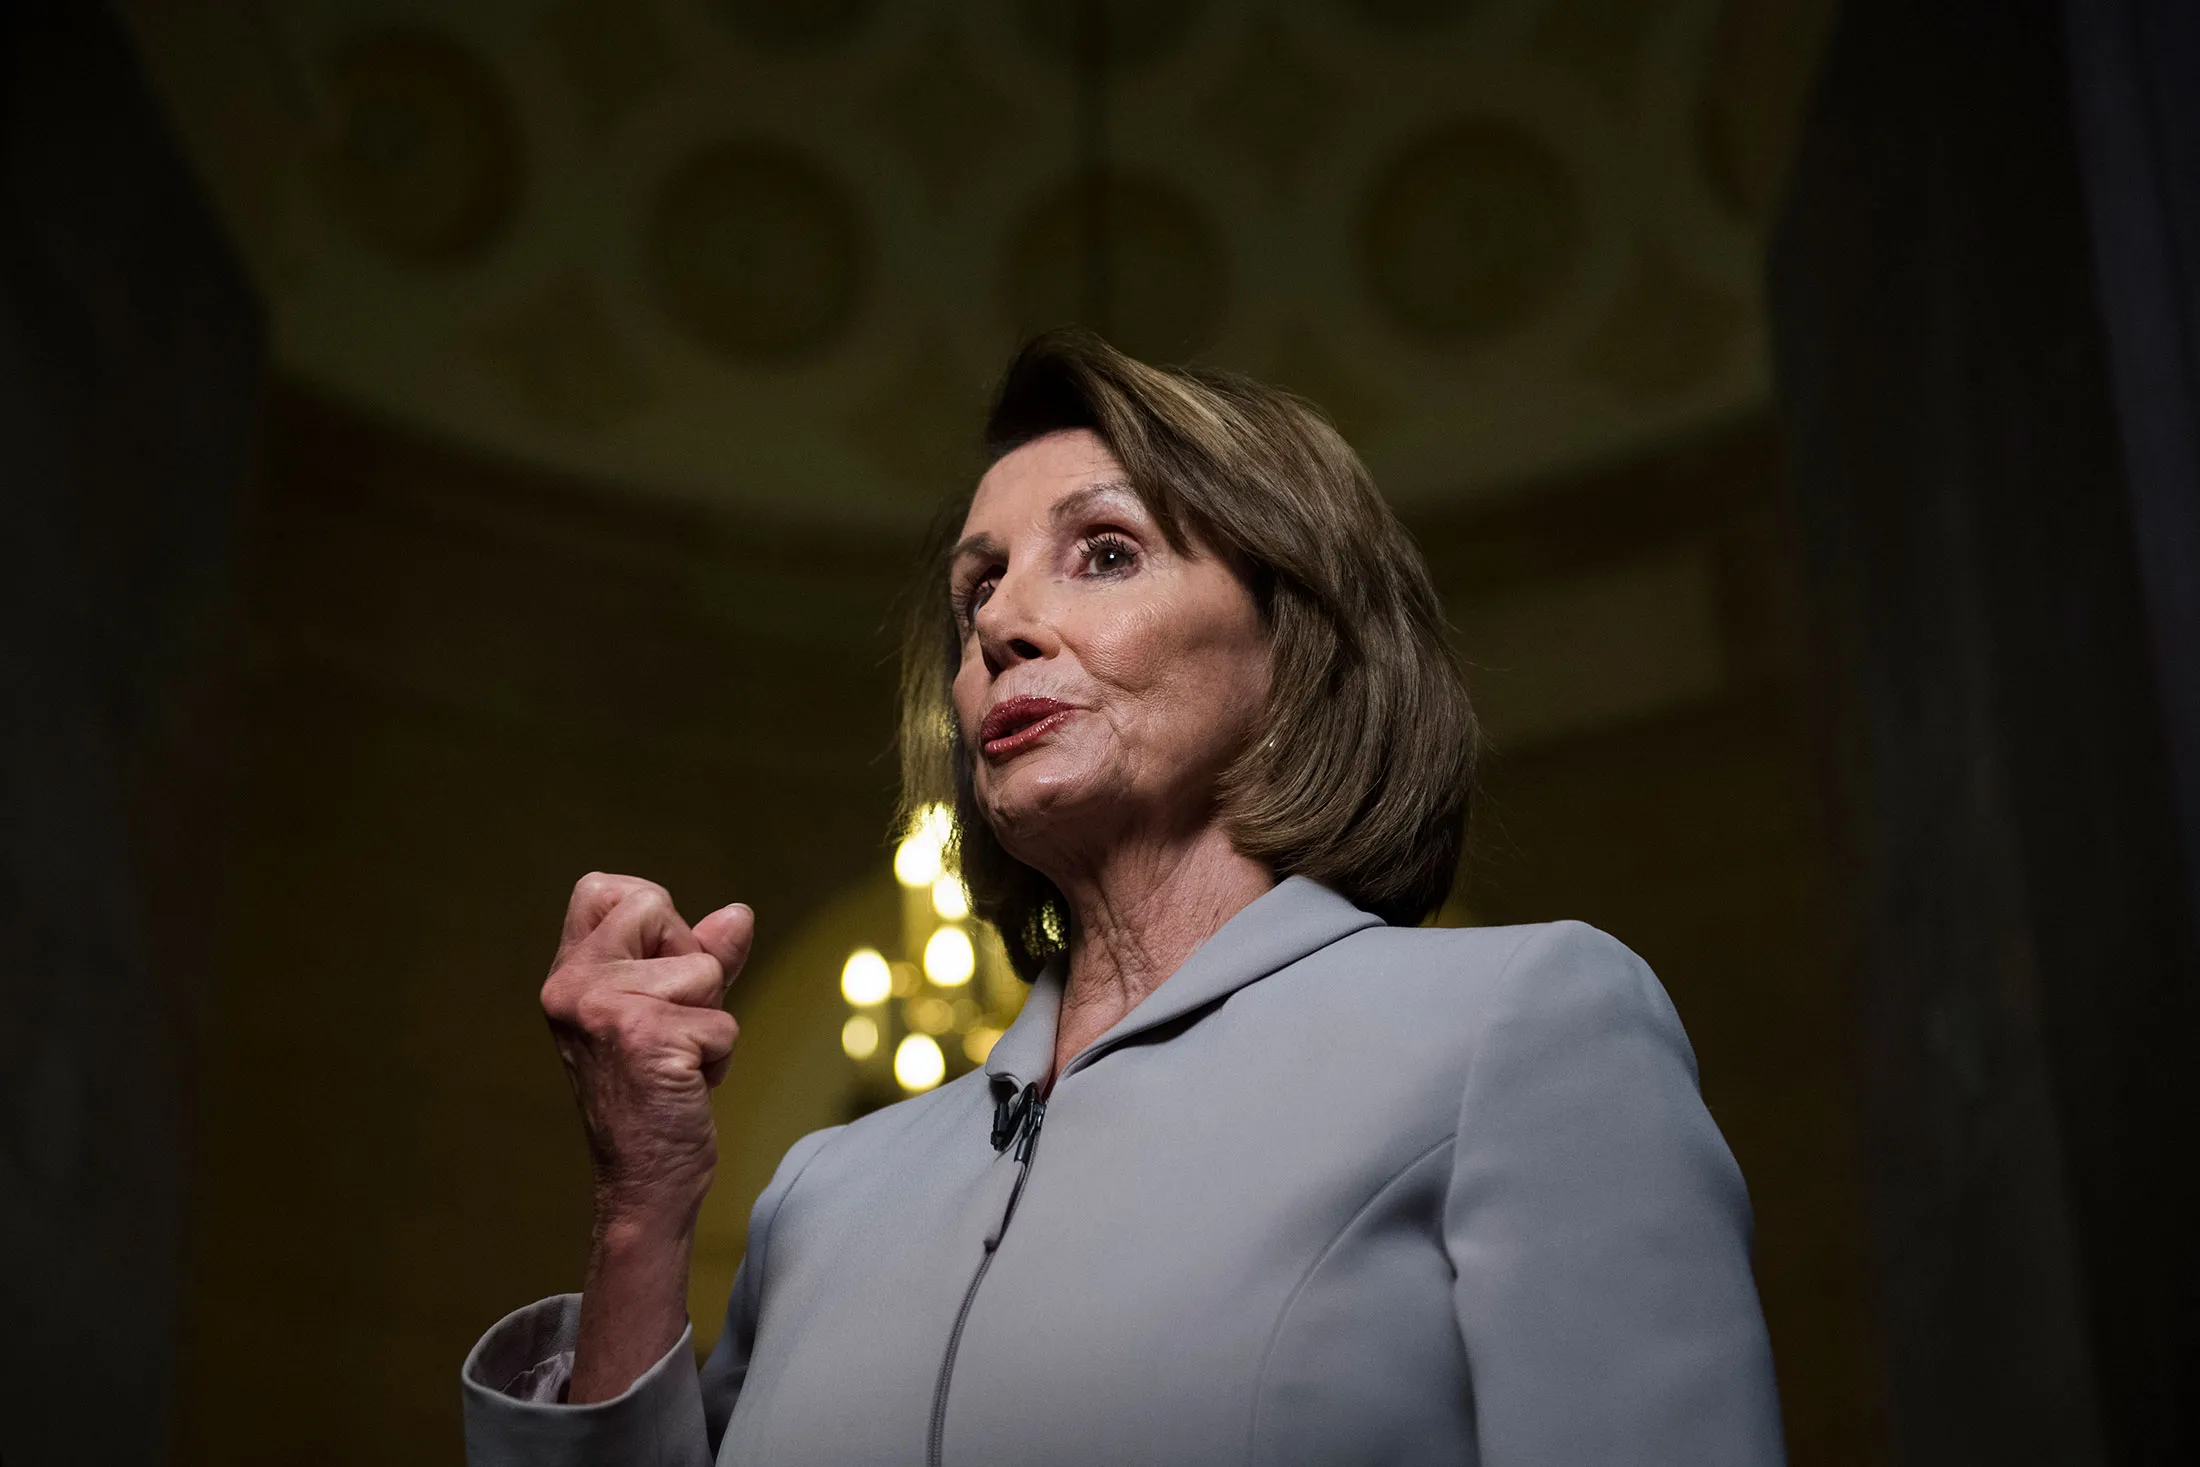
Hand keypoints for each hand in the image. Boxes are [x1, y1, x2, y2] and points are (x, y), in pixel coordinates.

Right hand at [540, 873, 752, 1226]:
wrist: (645, 1180)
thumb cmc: (658, 1091)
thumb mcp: (676, 1008)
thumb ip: (704, 956)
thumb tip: (739, 914)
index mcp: (568, 974)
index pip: (602, 886)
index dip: (651, 918)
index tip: (653, 973)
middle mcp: (571, 985)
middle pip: (657, 908)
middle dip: (690, 965)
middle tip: (669, 1026)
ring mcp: (603, 1009)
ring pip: (704, 968)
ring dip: (710, 1019)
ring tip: (678, 1061)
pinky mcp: (645, 1037)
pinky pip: (722, 1020)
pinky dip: (719, 1055)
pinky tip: (685, 1085)